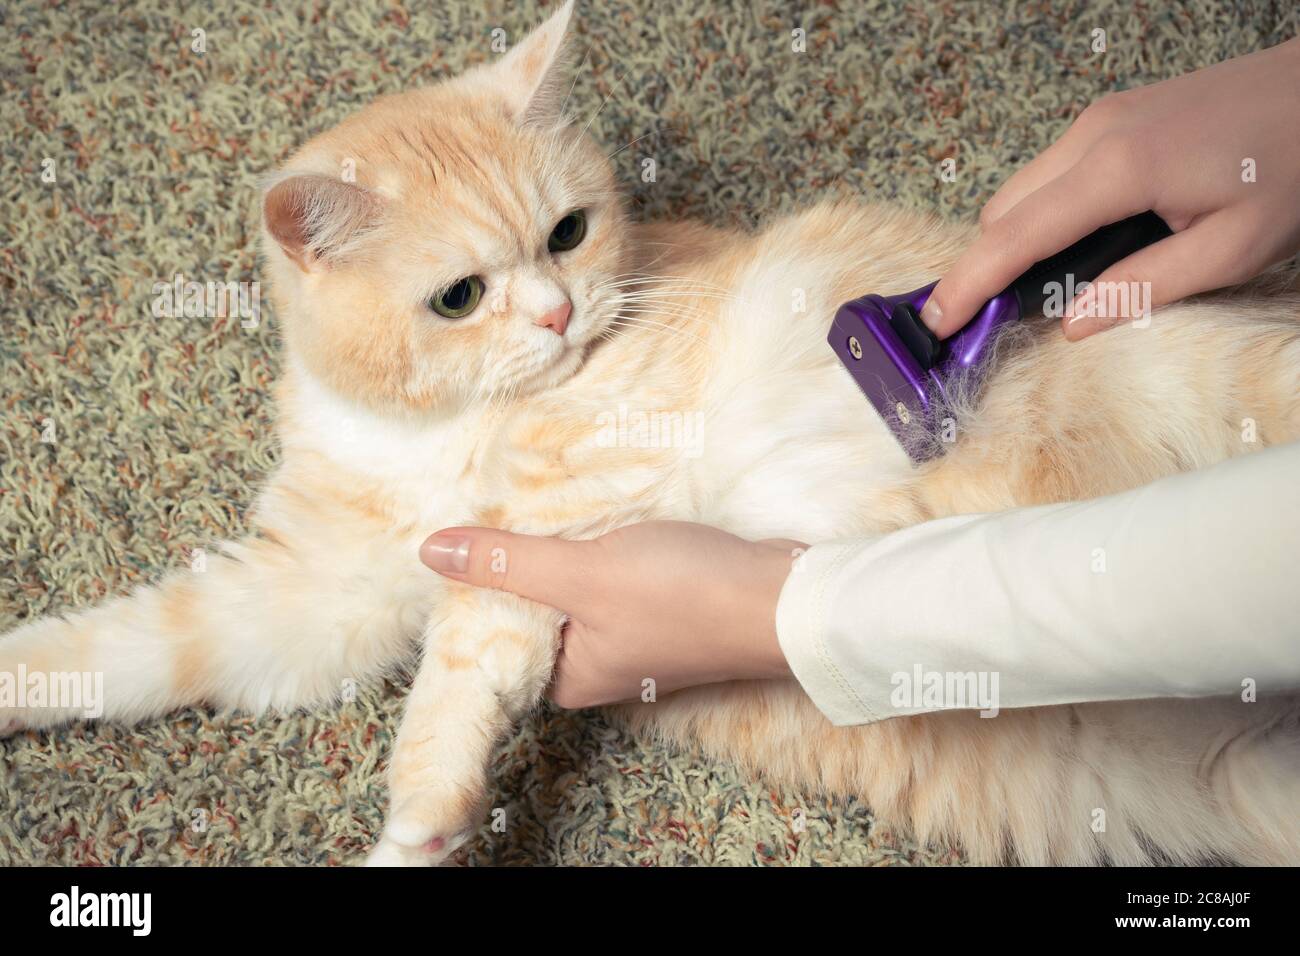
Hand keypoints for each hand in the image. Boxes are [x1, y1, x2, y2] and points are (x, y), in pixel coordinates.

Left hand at [417, 521, 800, 706]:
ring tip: (526, 500)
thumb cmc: (683, 596)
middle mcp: (596, 665)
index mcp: (567, 678)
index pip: (497, 636)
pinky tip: (587, 511)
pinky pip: (609, 575)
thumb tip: (430, 551)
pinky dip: (596, 546)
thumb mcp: (583, 573)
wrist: (782, 597)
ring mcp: (632, 636)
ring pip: (574, 590)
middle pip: (536, 610)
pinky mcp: (663, 606)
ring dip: (557, 550)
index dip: (472, 591)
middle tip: (483, 507)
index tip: (449, 541)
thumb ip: (510, 563)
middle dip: (515, 564)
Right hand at [922, 37, 1299, 340]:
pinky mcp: (1113, 116)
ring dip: (1016, 241)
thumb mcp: (1231, 249)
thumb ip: (1142, 289)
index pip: (1012, 238)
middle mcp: (1092, 135)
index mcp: (1116, 170)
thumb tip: (1073, 322)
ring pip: (1022, 191)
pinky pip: (1051, 174)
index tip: (935, 324)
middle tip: (995, 323)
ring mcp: (1100, 119)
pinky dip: (1043, 216)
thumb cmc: (1292, 165)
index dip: (967, 285)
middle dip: (986, 268)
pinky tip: (1078, 246)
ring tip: (1042, 291)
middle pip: (1002, 212)